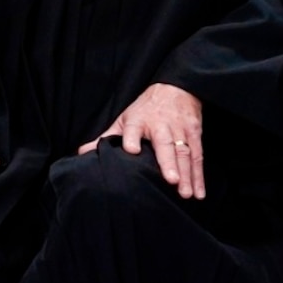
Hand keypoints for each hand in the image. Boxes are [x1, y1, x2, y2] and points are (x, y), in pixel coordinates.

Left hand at [80, 82, 207, 199]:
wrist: (176, 88)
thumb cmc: (146, 109)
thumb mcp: (124, 119)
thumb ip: (105, 137)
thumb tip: (82, 153)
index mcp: (139, 121)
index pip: (133, 129)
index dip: (131, 139)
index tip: (131, 150)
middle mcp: (161, 125)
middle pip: (166, 144)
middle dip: (169, 162)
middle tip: (171, 181)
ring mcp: (180, 130)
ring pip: (185, 153)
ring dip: (187, 174)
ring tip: (186, 194)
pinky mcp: (195, 135)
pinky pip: (198, 157)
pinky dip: (200, 176)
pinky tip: (199, 192)